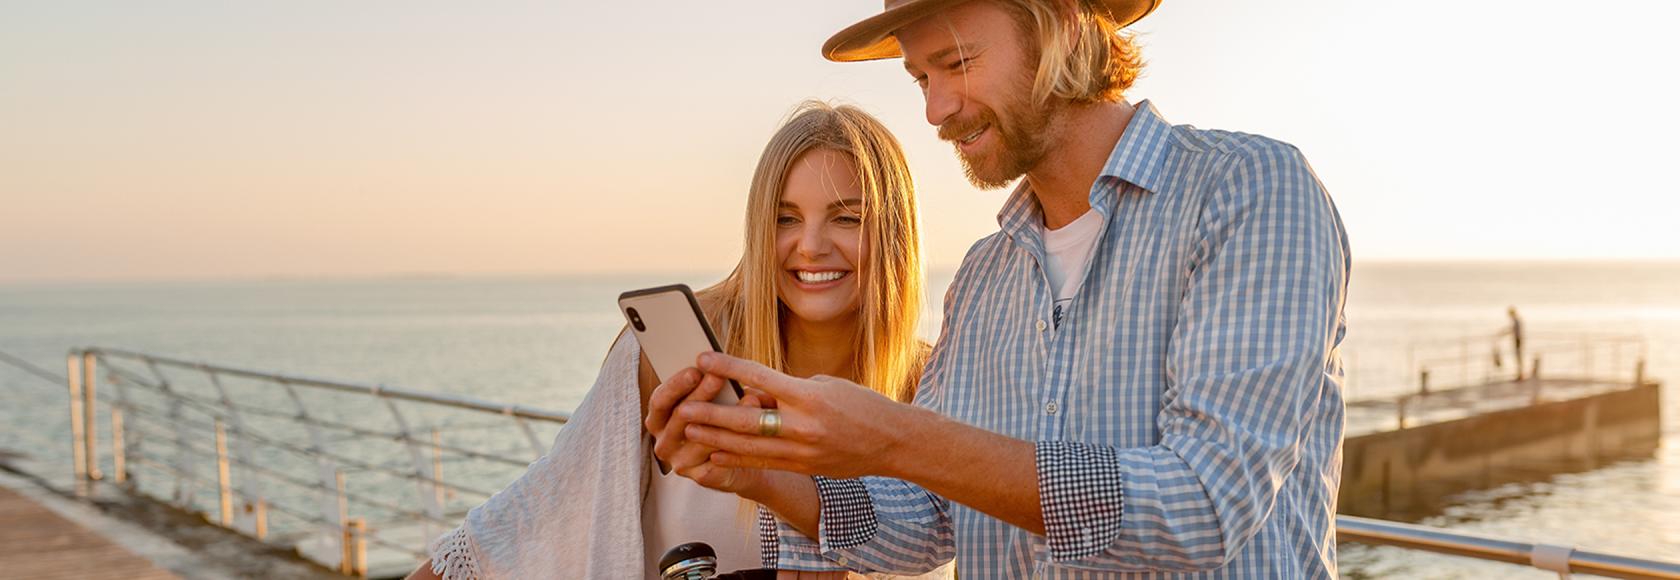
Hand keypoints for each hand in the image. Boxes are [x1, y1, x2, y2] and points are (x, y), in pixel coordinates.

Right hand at [645, 367, 767, 493]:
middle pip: (679, 416)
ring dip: (724, 417)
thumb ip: (712, 385)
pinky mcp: (701, 476)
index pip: (660, 400)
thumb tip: (721, 369)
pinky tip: (751, 430)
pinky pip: (717, 458)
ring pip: (700, 437)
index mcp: (660, 419)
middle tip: (718, 377)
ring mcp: (680, 462)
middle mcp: (664, 442)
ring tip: (749, 398)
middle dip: (700, 394)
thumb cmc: (723, 420)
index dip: (676, 385)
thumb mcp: (714, 399)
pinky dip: (735, 442)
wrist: (740, 460)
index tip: (695, 369)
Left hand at [674, 352, 918, 479]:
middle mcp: (802, 424)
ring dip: (714, 439)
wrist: (893, 441)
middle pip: (745, 418)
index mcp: (808, 395)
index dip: (728, 367)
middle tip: (683, 407)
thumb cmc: (861, 405)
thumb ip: (789, 390)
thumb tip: (756, 391)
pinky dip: (736, 458)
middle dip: (710, 413)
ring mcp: (802, 449)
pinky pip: (762, 462)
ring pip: (748, 446)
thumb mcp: (826, 385)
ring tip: (689, 432)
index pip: (759, 377)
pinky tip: (714, 455)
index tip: (703, 358)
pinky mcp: (803, 466)